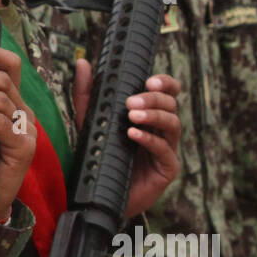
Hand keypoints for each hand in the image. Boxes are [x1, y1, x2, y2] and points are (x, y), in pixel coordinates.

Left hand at [73, 60, 180, 218]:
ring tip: (132, 116)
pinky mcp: (167, 169)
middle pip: (171, 104)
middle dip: (153, 99)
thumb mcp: (90, 120)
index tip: (148, 80)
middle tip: (131, 102)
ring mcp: (167, 148)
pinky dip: (150, 140)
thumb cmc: (100, 153)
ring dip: (154, 116)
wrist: (99, 194)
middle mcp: (162, 129)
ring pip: (173, 124)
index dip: (164, 82)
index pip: (167, 91)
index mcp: (150, 113)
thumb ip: (86, 93)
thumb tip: (83, 61)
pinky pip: (165, 151)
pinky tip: (134, 134)